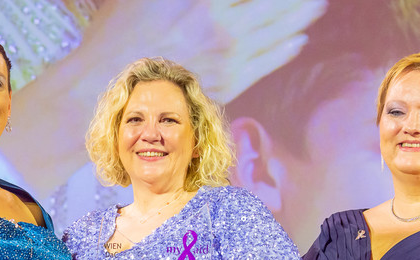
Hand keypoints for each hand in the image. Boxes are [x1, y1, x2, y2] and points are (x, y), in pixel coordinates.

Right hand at [93, 0, 325, 101]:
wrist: (102, 91)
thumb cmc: (116, 35)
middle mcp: (219, 25)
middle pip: (274, 4)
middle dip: (296, 0)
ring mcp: (225, 57)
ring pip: (276, 30)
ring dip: (301, 13)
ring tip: (316, 4)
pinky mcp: (225, 84)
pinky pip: (265, 63)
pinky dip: (285, 48)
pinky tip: (297, 38)